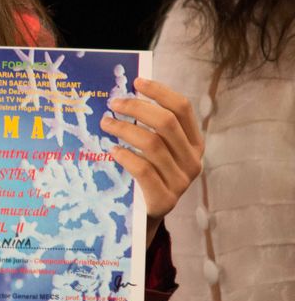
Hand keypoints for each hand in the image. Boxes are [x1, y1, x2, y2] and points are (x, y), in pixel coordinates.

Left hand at [100, 77, 202, 240]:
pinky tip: (112, 150)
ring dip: (124, 129)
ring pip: (152, 144)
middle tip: (113, 103)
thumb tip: (125, 94)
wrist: (144, 219)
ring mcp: (181, 182)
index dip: (160, 92)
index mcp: (195, 144)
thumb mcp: (156, 151)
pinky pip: (143, 169)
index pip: (182, 108)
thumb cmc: (147, 177)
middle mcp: (193, 161)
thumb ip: (151, 127)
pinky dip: (125, 155)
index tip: (136, 82)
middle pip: (166, 123)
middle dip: (137, 108)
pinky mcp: (165, 199)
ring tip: (106, 124)